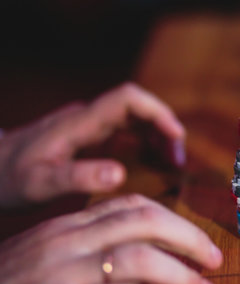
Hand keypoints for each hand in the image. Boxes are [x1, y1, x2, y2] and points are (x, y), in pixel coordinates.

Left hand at [0, 83, 184, 206]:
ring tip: (172, 163)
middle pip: (138, 106)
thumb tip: (121, 174)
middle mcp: (87, 117)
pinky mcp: (87, 134)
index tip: (177, 138)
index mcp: (80, 123)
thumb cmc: (8, 178)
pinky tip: (150, 162)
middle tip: (178, 161)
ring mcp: (88, 124)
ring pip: (134, 117)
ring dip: (158, 134)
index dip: (158, 112)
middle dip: (164, 127)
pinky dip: (145, 141)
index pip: (128, 98)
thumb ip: (77, 178)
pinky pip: (125, 129)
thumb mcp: (39, 185)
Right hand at [0, 194, 222, 283]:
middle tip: (214, 260)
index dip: (171, 219)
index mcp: (67, 228)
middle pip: (143, 221)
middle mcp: (66, 240)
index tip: (195, 240)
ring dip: (181, 273)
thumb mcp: (49, 265)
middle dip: (187, 237)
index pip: (130, 205)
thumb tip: (143, 261)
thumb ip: (89, 255)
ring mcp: (60, 271)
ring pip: (138, 256)